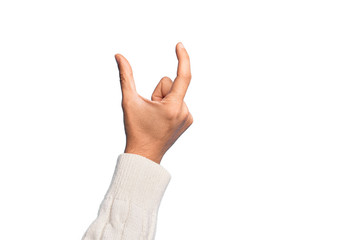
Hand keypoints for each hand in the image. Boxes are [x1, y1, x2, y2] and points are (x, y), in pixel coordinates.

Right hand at [115, 42, 192, 163]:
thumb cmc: (135, 129)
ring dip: (163, 101)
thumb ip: (125, 76)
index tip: (179, 45)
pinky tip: (162, 120)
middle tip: (150, 110)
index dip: (182, 58)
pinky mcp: (188, 121)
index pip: (183, 76)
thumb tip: (119, 56)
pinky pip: (178, 103)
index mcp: (173, 106)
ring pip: (174, 94)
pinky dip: (169, 106)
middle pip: (170, 85)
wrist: (144, 156)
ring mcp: (188, 117)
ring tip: (155, 117)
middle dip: (158, 92)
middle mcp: (185, 111)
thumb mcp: (128, 101)